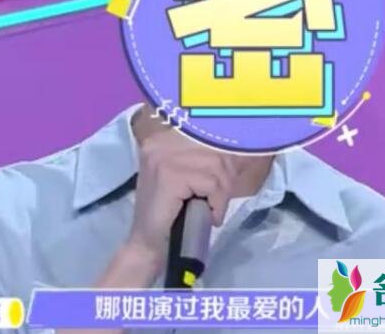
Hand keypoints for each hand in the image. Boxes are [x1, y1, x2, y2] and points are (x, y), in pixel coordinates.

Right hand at [126, 128, 236, 274]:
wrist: (146, 248)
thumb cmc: (169, 216)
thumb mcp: (189, 180)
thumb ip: (205, 161)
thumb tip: (238, 145)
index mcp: (164, 141)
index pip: (208, 136)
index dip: (224, 159)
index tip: (226, 176)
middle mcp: (161, 144)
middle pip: (216, 152)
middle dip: (224, 181)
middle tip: (214, 203)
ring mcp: (164, 158)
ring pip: (216, 167)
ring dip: (220, 194)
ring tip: (207, 209)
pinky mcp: (169, 176)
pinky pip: (210, 184)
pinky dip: (216, 203)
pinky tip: (206, 215)